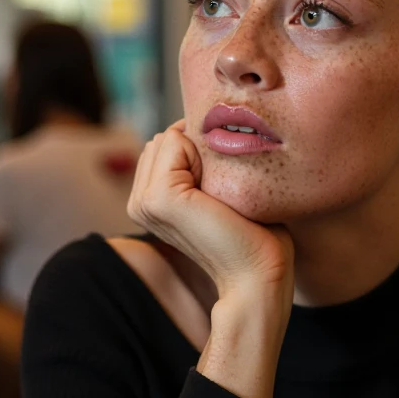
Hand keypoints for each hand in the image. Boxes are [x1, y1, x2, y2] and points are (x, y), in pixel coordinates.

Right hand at [128, 121, 293, 302]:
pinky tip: (217, 191)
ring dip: (202, 150)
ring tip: (220, 192)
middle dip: (197, 148)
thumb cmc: (255, 234)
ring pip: (169, 137)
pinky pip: (176, 141)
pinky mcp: (159, 198)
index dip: (199, 151)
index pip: (166, 145)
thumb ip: (200, 163)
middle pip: (165, 138)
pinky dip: (203, 153)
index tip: (223, 185)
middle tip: (223, 190)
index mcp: (149, 202)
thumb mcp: (220, 189)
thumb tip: (201, 123)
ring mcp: (144, 201)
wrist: (260, 274)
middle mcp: (139, 202)